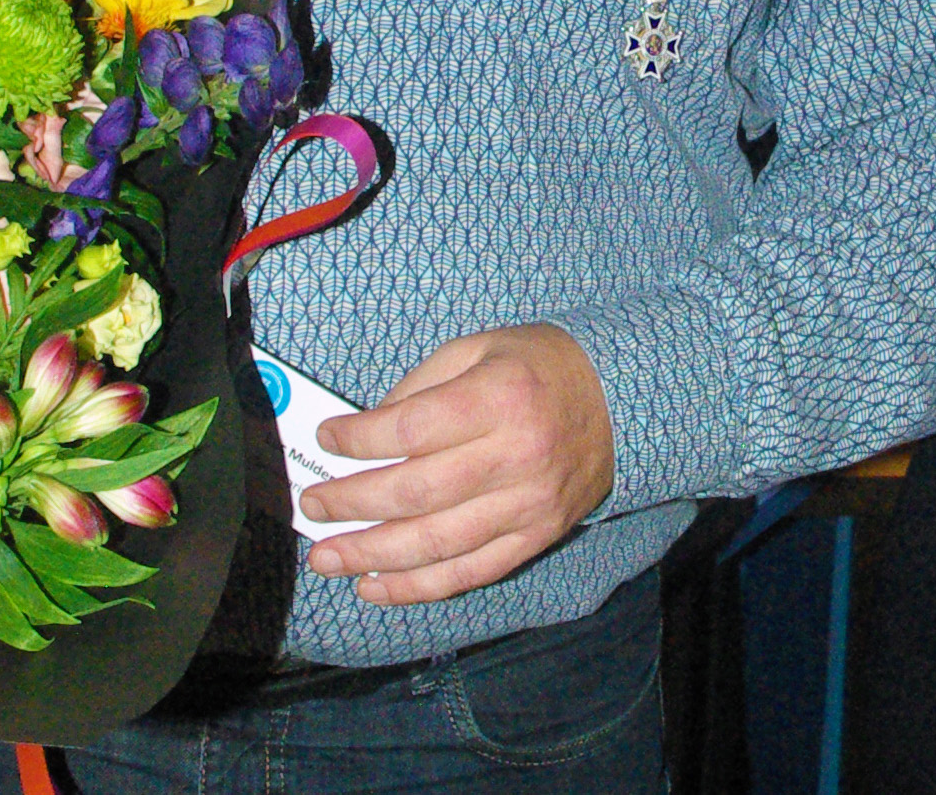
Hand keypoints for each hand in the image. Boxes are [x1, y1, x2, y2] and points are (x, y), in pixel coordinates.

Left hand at [299, 323, 613, 605]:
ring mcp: (528, 505)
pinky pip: (469, 573)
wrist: (621, 401)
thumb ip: (420, 387)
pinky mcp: (536, 538)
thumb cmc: (538, 367)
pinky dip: (417, 587)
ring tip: (327, 558)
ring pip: (437, 544)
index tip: (328, 438)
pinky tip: (375, 586)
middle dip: (353, 503)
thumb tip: (364, 435)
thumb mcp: (479, 347)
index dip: (359, 440)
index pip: (411, 429)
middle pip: (416, 492)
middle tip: (313, 506)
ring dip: (372, 556)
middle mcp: (516, 455)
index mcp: (498, 397)